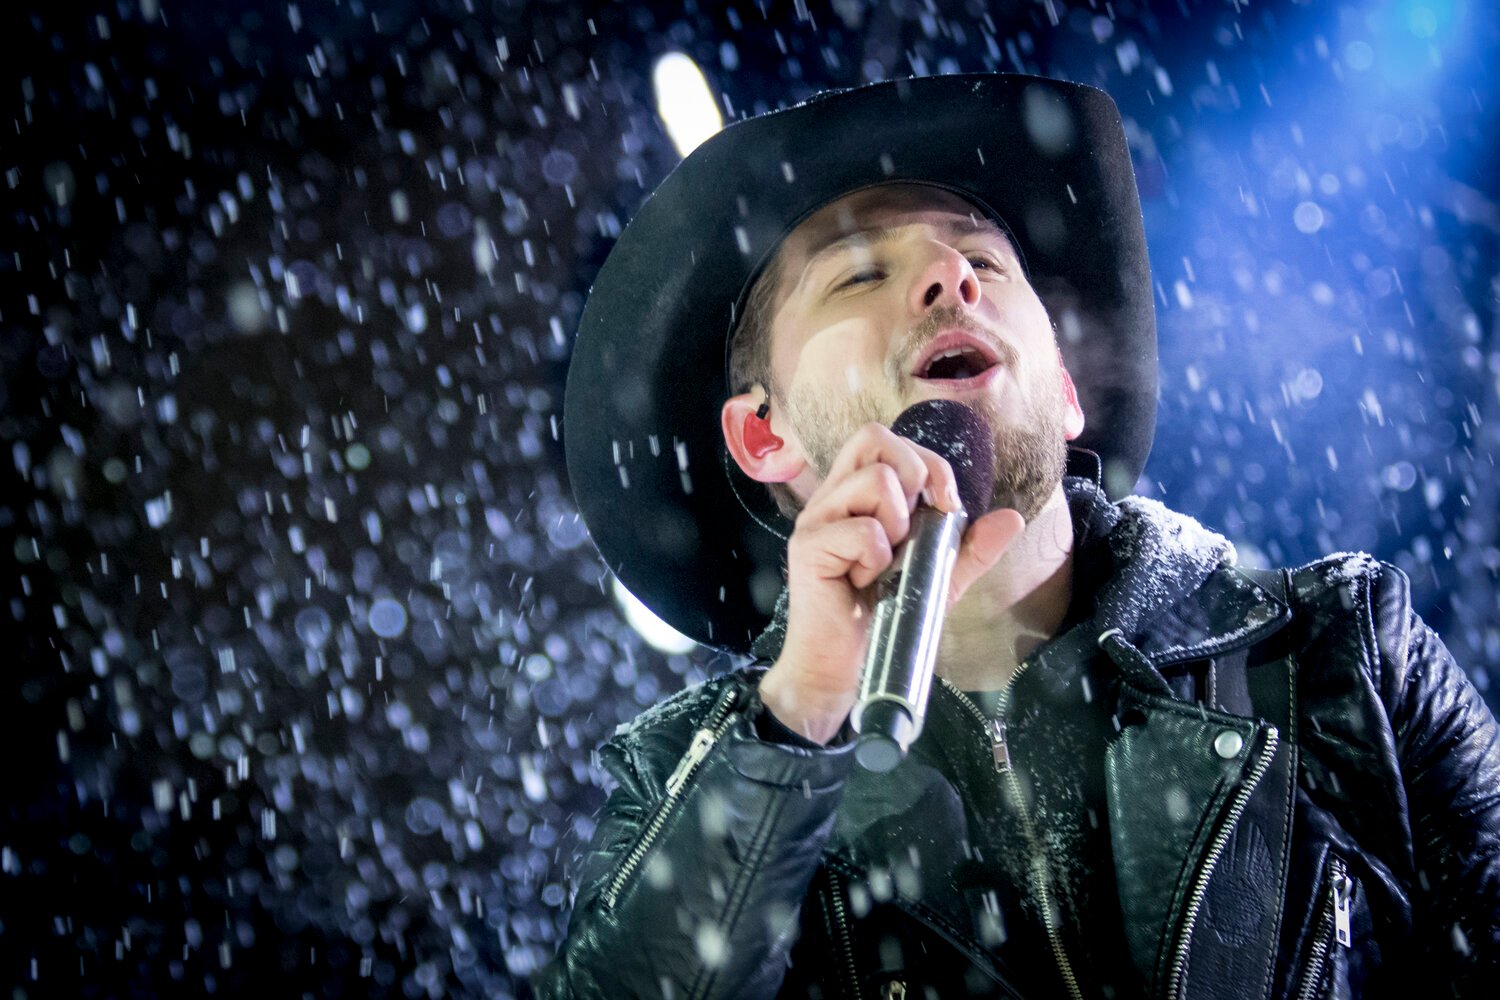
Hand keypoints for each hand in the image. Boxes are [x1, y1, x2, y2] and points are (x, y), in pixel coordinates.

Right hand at [757, 422, 1024, 743]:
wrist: (843, 671)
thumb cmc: (881, 621)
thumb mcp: (936, 578)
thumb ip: (969, 547)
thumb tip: (1014, 517)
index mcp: (854, 496)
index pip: (884, 440)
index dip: (927, 462)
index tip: (946, 505)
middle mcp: (832, 499)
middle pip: (872, 438)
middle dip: (915, 474)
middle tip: (916, 526)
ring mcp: (817, 520)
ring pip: (875, 481)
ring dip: (898, 524)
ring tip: (885, 562)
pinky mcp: (809, 548)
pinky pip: (865, 531)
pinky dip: (878, 559)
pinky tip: (863, 582)